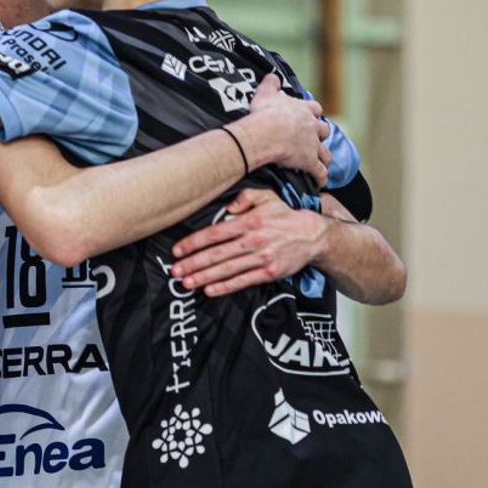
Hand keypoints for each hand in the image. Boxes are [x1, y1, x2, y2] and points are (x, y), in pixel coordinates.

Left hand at [168, 188, 326, 296]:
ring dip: (204, 277)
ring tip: (186, 283)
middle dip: (193, 263)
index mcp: (248, 222)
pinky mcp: (269, 272)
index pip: (214, 233)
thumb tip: (227, 206)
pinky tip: (210, 290)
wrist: (313, 236)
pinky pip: (243, 281)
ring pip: (227, 270)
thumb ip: (244, 197)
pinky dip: (225, 287)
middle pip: (217, 254)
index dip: (193, 242)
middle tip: (174, 271)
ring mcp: (262, 258)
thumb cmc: (284, 216)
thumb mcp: (265, 197)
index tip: (177, 250)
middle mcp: (253, 240)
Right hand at [234, 74, 329, 184]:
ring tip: (320, 163)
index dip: (312, 113)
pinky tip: (319, 182)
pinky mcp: (309, 162)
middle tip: (313, 140)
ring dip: (323, 158)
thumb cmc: (265, 112)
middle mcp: (312, 127)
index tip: (309, 116)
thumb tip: (273, 76)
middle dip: (319, 135)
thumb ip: (271, 83)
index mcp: (304, 110)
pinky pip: (320, 172)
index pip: (315, 109)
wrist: (266, 132)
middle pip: (323, 131)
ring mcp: (313, 145)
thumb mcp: (265, 92)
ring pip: (325, 153)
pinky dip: (320, 177)